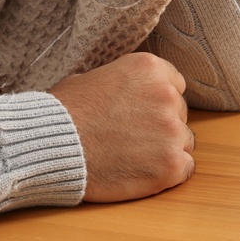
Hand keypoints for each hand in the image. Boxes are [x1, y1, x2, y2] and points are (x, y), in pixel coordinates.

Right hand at [47, 51, 195, 202]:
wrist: (54, 145)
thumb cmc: (64, 112)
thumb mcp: (91, 78)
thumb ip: (121, 84)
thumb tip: (124, 92)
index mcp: (149, 68)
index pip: (174, 85)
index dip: (156, 101)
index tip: (142, 112)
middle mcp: (167, 96)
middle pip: (179, 114)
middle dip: (161, 125)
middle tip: (133, 137)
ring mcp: (172, 132)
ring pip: (184, 141)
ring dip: (165, 148)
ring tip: (134, 157)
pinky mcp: (171, 165)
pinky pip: (185, 168)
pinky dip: (168, 172)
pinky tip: (143, 171)